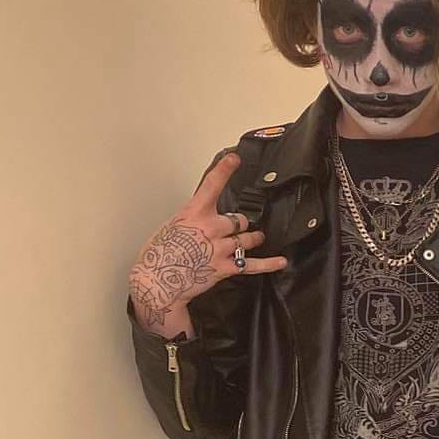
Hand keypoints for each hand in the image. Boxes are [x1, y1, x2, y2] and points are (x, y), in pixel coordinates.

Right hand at [129, 151, 286, 336]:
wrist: (157, 280)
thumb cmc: (159, 253)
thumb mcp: (173, 225)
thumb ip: (194, 219)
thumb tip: (204, 220)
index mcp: (194, 213)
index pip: (212, 186)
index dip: (225, 170)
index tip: (235, 158)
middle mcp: (211, 228)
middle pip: (238, 220)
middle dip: (238, 225)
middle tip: (236, 228)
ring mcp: (220, 248)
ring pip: (247, 239)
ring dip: (253, 239)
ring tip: (257, 238)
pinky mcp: (225, 267)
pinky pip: (251, 264)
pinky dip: (268, 264)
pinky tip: (280, 261)